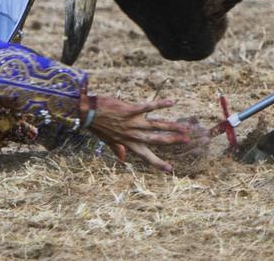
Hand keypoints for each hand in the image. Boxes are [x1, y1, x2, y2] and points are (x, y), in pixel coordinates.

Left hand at [82, 94, 204, 172]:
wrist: (86, 112)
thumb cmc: (98, 125)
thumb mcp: (107, 140)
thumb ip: (117, 149)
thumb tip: (122, 159)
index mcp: (127, 143)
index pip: (145, 155)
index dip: (158, 163)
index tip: (170, 170)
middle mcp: (131, 135)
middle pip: (156, 140)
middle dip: (172, 140)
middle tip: (187, 140)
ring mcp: (131, 123)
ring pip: (156, 126)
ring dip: (171, 126)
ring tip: (185, 128)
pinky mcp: (129, 110)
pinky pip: (148, 107)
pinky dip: (160, 105)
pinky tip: (172, 103)